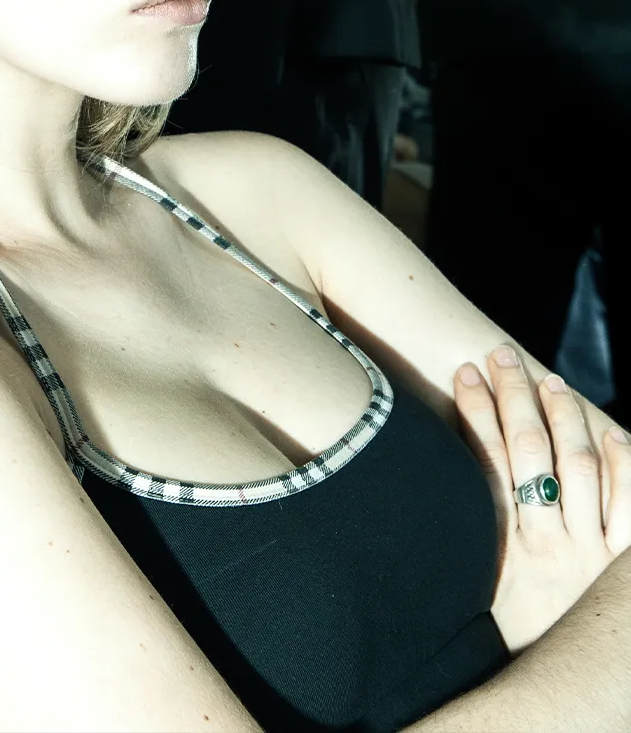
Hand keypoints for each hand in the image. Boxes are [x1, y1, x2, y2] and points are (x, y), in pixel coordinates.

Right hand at [454, 346, 630, 653]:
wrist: (556, 689)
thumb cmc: (504, 634)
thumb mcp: (476, 584)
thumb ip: (469, 532)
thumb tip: (434, 471)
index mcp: (510, 549)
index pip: (490, 459)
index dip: (477, 411)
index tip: (464, 370)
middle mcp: (555, 546)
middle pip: (536, 450)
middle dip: (516, 396)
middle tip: (502, 356)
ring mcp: (597, 556)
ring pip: (583, 467)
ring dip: (565, 417)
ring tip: (548, 381)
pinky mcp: (624, 566)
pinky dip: (624, 465)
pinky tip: (612, 434)